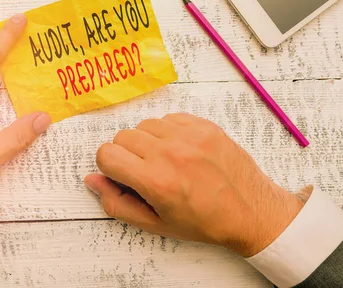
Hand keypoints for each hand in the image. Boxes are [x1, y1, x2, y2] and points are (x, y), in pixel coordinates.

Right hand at [85, 113, 303, 256]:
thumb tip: (92, 180)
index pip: (106, 154)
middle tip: (146, 172)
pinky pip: (168, 118)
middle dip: (127, 155)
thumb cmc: (203, 222)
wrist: (250, 211)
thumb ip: (117, 203)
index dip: (110, 168)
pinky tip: (180, 150)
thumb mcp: (155, 224)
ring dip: (147, 142)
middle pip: (122, 137)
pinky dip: (168, 132)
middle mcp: (169, 153)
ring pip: (144, 125)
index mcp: (155, 181)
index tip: (125, 177)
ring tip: (166, 161)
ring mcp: (189, 136)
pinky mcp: (204, 126)